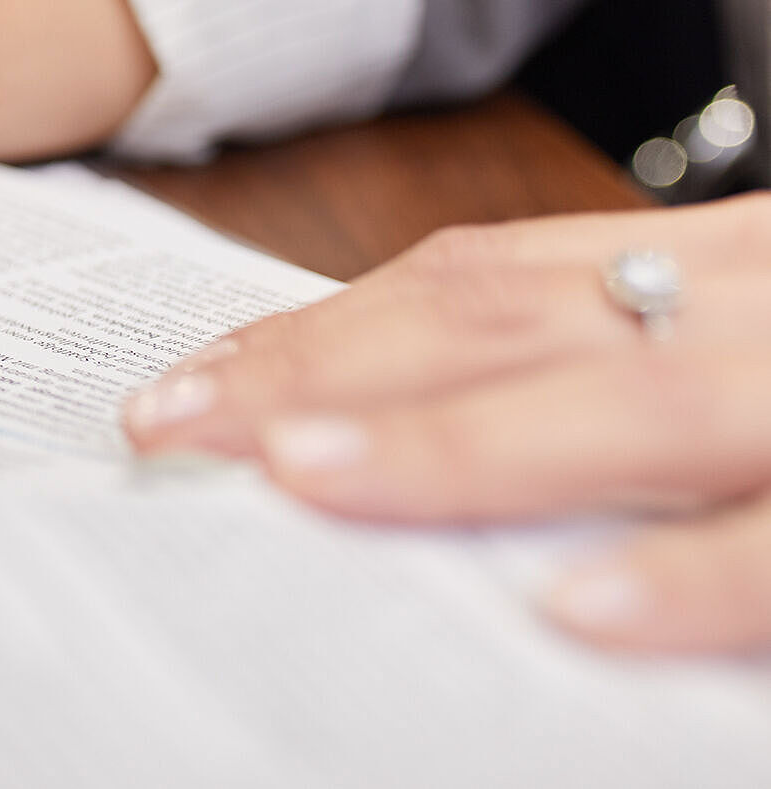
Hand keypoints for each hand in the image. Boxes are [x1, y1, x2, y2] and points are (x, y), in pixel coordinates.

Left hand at [121, 196, 770, 653]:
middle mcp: (756, 305)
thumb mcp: (737, 367)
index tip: (191, 379)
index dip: (327, 326)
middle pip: (513, 322)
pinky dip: (684, 574)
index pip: (488, 282)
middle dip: (322, 370)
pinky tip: (571, 613)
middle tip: (171, 426)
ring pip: (631, 402)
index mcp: (717, 269)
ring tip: (298, 478)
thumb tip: (392, 443)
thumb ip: (603, 389)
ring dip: (454, 444)